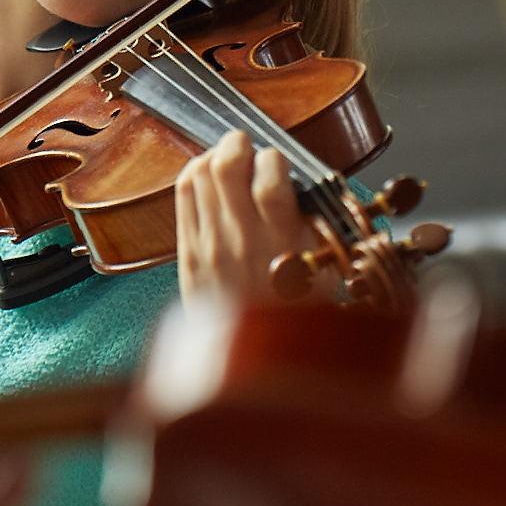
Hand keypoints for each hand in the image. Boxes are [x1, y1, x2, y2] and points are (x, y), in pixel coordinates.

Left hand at [174, 132, 310, 302]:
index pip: (270, 177)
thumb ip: (312, 218)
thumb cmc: (299, 313)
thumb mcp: (324, 265)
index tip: (278, 162)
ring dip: (214, 157)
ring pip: (198, 175)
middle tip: (247, 146)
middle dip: (238, 143)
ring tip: (229, 161)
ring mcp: (209, 247)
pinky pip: (182, 197)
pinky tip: (209, 179)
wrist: (260, 361)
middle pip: (226, 167)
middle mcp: (241, 241)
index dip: (274, 157)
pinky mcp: (188, 255)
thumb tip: (299, 177)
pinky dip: (194, 176)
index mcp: (282, 243)